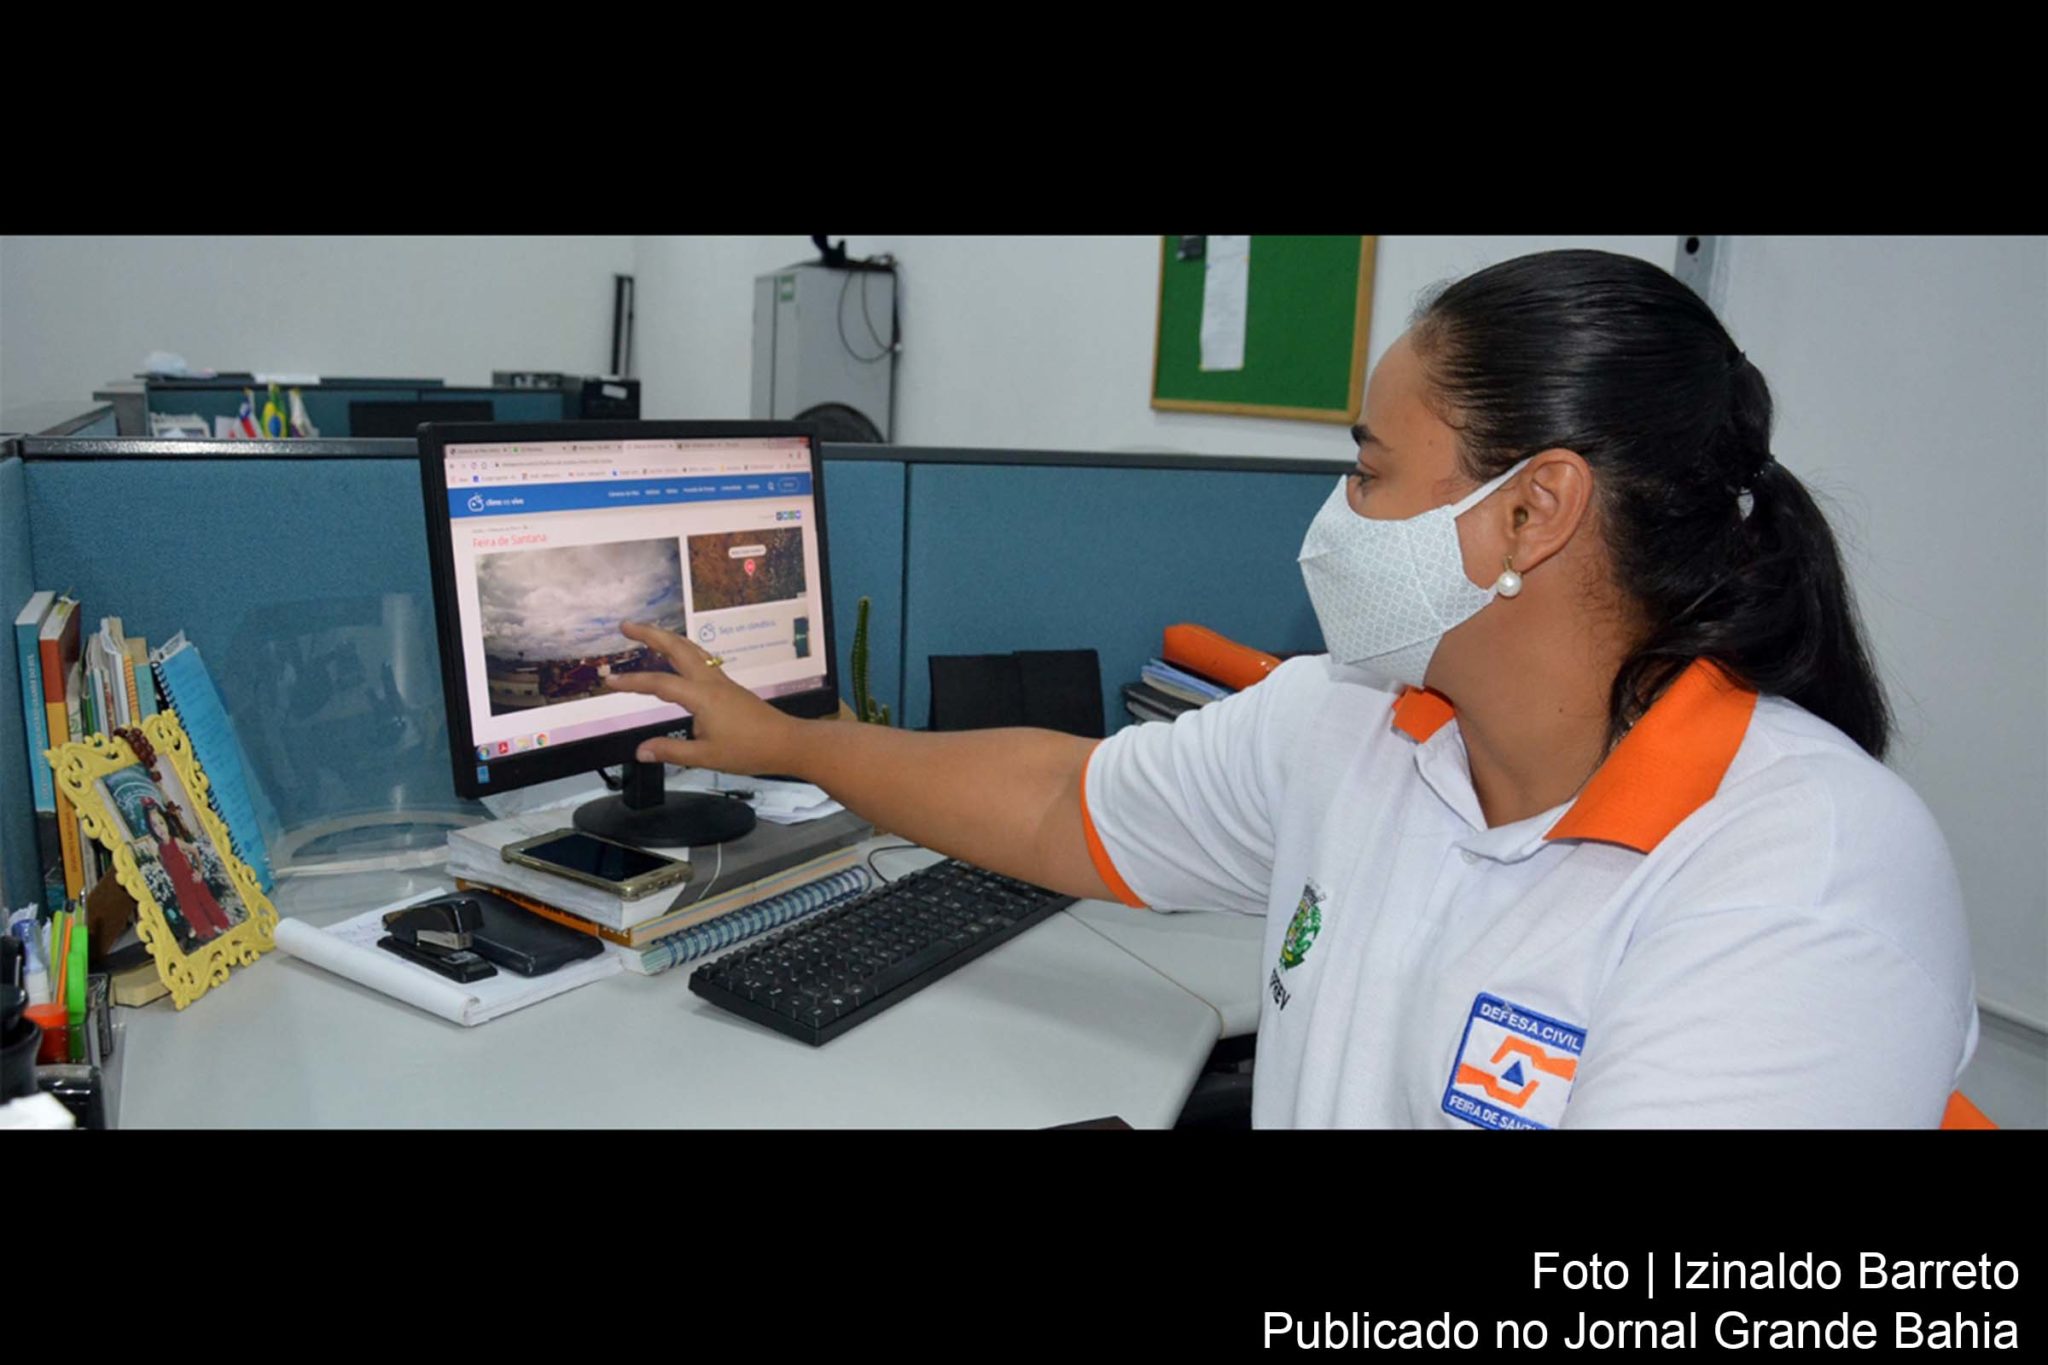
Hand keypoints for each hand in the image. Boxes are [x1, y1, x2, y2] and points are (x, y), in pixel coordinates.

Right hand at [602, 621, 802, 774]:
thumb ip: (671, 751)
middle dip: (650, 634)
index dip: (633, 682)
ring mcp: (721, 680)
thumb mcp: (706, 756)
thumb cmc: (750, 750)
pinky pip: (700, 659)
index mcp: (703, 696)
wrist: (787, 743)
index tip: (610, 681)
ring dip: (667, 638)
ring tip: (646, 633)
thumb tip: (641, 751)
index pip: (660, 684)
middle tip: (625, 626)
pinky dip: (682, 650)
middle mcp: (711, 681)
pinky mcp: (728, 686)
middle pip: (677, 648)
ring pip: (691, 649)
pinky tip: (678, 655)